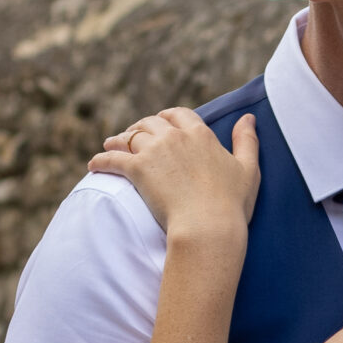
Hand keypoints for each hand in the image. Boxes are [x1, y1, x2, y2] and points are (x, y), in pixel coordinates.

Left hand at [89, 107, 259, 242]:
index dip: (168, 118)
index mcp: (200, 134)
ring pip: (129, 137)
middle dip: (141, 126)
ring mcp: (154, 152)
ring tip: (111, 146)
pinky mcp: (137, 170)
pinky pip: (112, 159)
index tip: (161, 124)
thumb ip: (247, 141)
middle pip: (151, 122)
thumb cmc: (232, 204)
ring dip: (118, 140)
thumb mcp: (248, 169)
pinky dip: (101, 160)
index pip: (179, 114)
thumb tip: (249, 117)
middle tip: (133, 136)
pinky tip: (93, 166)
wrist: (209, 227)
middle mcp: (174, 137)